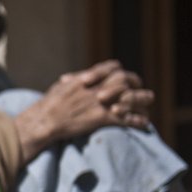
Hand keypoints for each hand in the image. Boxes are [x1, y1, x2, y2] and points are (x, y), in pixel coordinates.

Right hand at [15, 59, 153, 160]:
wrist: (44, 120)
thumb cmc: (48, 104)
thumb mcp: (60, 86)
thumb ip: (72, 81)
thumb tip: (71, 78)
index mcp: (88, 78)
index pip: (113, 67)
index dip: (121, 72)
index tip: (124, 78)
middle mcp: (98, 86)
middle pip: (127, 79)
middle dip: (136, 85)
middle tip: (139, 92)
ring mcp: (101, 102)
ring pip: (131, 97)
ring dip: (142, 102)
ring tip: (146, 108)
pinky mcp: (101, 117)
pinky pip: (126, 118)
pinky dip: (137, 121)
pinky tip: (143, 124)